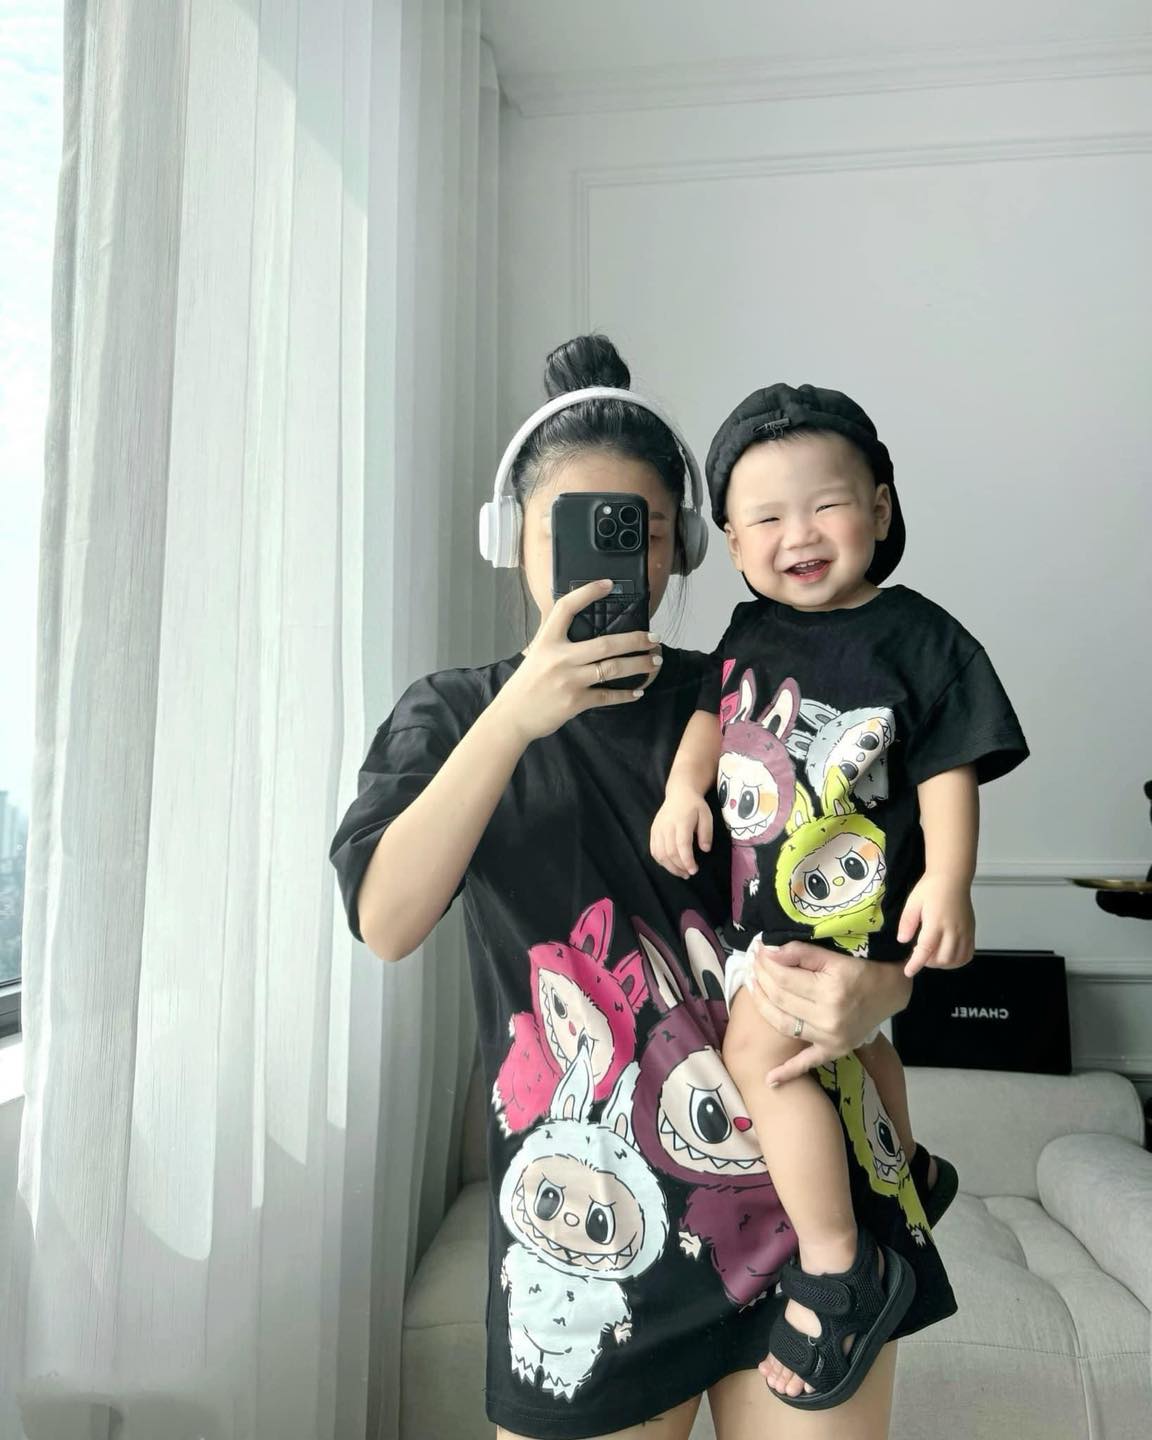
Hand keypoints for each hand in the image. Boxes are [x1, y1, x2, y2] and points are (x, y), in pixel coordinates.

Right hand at [493, 580, 661, 742]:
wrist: (512, 716)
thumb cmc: (527, 683)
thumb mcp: (537, 654)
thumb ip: (557, 641)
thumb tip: (582, 627)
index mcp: (547, 641)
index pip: (566, 608)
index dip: (587, 593)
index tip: (608, 584)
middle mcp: (559, 658)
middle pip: (605, 643)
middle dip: (635, 640)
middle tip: (654, 638)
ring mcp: (569, 680)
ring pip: (612, 668)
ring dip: (639, 664)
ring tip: (654, 661)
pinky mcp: (575, 702)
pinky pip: (607, 696)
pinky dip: (626, 694)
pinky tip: (638, 690)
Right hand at [650, 782, 712, 876]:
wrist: (679, 793)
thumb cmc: (695, 805)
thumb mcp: (706, 815)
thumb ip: (707, 833)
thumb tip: (705, 849)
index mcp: (681, 822)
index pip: (682, 845)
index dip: (687, 860)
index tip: (694, 870)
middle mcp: (666, 826)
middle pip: (670, 852)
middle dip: (679, 867)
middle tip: (689, 873)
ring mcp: (657, 829)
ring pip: (660, 853)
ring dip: (670, 867)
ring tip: (681, 873)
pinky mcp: (653, 831)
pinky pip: (654, 850)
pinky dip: (661, 861)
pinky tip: (670, 865)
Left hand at [745, 940, 911, 1085]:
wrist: (889, 992)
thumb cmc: (861, 970)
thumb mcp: (835, 956)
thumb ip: (801, 953)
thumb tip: (768, 952)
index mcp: (830, 992)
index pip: (784, 978)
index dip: (766, 963)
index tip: (757, 951)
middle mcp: (828, 1019)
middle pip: (781, 998)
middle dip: (761, 979)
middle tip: (752, 965)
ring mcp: (831, 1039)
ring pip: (784, 1024)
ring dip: (763, 1007)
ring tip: (752, 989)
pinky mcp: (834, 1050)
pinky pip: (808, 1063)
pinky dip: (788, 1072)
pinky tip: (769, 1080)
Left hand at [898, 873, 974, 976]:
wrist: (952, 877)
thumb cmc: (931, 888)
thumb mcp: (913, 902)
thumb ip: (907, 922)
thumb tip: (902, 941)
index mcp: (936, 922)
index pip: (926, 949)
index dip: (916, 963)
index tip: (908, 971)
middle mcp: (953, 929)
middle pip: (942, 958)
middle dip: (928, 962)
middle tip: (919, 954)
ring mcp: (965, 932)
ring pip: (956, 960)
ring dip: (942, 964)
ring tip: (932, 955)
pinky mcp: (971, 931)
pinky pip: (968, 954)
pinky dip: (957, 961)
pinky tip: (947, 956)